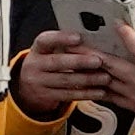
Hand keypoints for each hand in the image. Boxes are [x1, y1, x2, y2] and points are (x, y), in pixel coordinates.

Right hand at [6, 23, 130, 127]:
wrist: (30, 85)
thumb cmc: (48, 61)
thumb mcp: (49, 51)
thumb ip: (65, 45)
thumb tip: (92, 38)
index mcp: (38, 49)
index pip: (45, 40)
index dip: (61, 38)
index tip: (78, 37)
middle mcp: (34, 65)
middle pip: (57, 62)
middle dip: (79, 61)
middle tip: (98, 60)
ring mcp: (38, 82)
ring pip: (65, 80)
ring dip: (87, 79)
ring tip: (105, 77)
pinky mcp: (46, 96)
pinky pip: (68, 95)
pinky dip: (85, 93)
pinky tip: (99, 91)